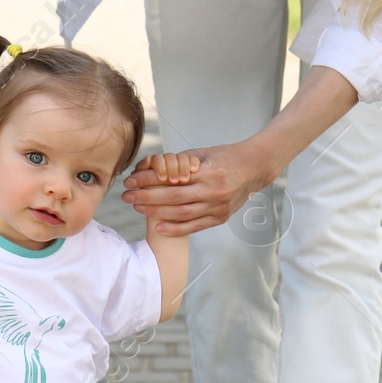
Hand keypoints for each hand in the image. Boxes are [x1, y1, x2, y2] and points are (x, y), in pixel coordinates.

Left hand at [121, 142, 269, 236]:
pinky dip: (175, 229)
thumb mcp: (203, 154)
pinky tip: (158, 227)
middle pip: (172, 198)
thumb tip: (154, 168)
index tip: (131, 181)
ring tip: (137, 208)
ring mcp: (218, 207)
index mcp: (208, 172)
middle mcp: (214, 191)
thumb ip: (180, 162)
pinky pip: (194, 226)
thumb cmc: (226, 157)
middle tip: (126, 197)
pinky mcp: (220, 218)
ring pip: (181, 214)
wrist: (255, 168)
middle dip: (146, 198)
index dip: (148, 181)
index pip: (171, 179)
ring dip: (156, 213)